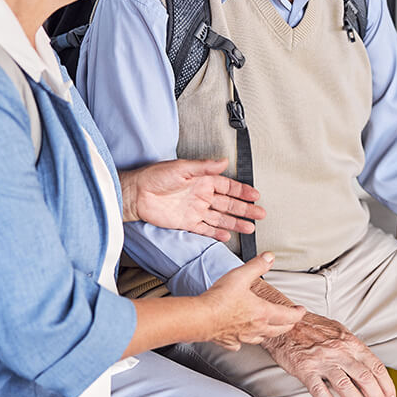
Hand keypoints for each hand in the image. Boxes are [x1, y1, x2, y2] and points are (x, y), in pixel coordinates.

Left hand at [119, 158, 264, 239]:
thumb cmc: (155, 176)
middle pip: (228, 204)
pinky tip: (227, 235)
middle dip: (245, 209)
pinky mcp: (186, 223)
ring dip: (235, 222)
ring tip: (250, 228)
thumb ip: (204, 167)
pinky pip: (205, 229)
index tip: (256, 196)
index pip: (228, 186)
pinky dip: (216, 233)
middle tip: (260, 214)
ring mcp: (195, 210)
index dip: (243, 191)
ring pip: (220, 218)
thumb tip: (223, 161)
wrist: (136, 194)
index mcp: (202, 180)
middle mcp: (201, 196)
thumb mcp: (182, 168)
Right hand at [199, 254, 304, 350]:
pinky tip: (241, 337)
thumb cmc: (219, 299)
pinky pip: (240, 344)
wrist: (200, 318)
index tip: (301, 311)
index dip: (297, 313)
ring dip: (269, 333)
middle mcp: (256, 327)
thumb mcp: (241, 276)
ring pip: (262, 338)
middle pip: (279, 330)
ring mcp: (243, 336)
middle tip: (291, 321)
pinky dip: (244, 341)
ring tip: (270, 329)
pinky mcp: (229, 341)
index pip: (288, 316)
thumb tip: (269, 257)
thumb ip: (257, 266)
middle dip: (287, 325)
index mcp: (262, 312)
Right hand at [260, 312, 395, 396]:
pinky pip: (319, 390)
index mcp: (350, 342)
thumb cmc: (313, 329)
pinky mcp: (305, 368)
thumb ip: (353, 350)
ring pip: (345, 385)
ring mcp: (322, 360)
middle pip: (365, 377)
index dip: (386, 384)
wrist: (285, 323)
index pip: (375, 366)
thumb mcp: (339, 333)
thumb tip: (369, 369)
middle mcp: (339, 350)